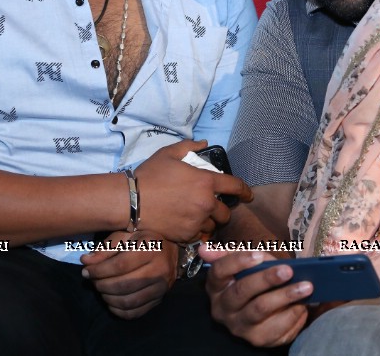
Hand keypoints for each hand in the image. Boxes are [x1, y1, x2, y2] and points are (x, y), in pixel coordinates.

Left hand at [81, 230, 177, 318]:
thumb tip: (85, 261)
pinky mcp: (159, 300)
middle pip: (123, 285)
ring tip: (101, 290)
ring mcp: (161, 287)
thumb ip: (106, 248)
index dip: (99, 271)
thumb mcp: (126, 237)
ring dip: (108, 298)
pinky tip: (111, 301)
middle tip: (92, 281)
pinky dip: (118, 310)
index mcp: (152, 249)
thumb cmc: (145, 240)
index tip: (86, 272)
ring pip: (128, 301)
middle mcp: (160, 269)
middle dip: (101, 285)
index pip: (120, 265)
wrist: (172, 251)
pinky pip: (135, 312)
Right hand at [136, 140, 251, 242]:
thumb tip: (203, 143)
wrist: (131, 201)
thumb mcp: (168, 154)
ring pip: (213, 226)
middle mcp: (206, 203)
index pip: (235, 186)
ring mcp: (197, 221)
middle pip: (225, 212)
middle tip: (213, 207)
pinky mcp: (186, 235)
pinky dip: (197, 231)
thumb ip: (189, 146)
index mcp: (205, 182)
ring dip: (209, 222)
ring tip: (199, 217)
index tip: (248, 195)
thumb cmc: (150, 175)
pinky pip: (199, 236)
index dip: (245, 191)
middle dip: (222, 210)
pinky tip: (188, 225)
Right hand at [201, 247, 310, 347]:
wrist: (265, 309)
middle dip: (266, 279)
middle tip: (288, 270)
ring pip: (261, 310)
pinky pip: (276, 330)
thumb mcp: (246, 263)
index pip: (219, 271)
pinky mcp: (257, 340)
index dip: (238, 262)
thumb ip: (234, 253)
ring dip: (286, 297)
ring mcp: (239, 327)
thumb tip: (203, 249)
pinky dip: (293, 316)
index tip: (258, 255)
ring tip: (306, 287)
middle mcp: (223, 309)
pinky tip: (304, 305)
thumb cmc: (254, 279)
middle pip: (242, 292)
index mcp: (216, 286)